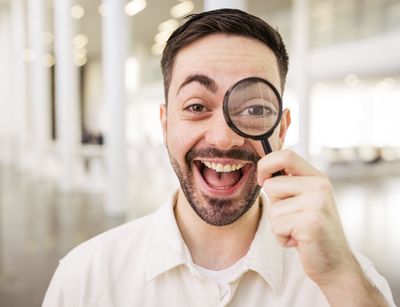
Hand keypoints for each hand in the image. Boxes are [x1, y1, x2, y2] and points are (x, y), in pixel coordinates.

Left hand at [257, 149, 357, 284]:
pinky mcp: (311, 223)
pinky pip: (276, 226)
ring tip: (298, 231)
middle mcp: (320, 186)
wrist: (334, 264)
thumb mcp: (303, 200)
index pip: (286, 155)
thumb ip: (288, 184)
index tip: (262, 180)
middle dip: (274, 206)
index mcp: (316, 178)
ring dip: (278, 225)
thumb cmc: (312, 231)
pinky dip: (282, 238)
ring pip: (272, 209)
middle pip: (271, 185)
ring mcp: (317, 204)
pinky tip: (299, 241)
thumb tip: (262, 172)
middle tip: (294, 218)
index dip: (266, 164)